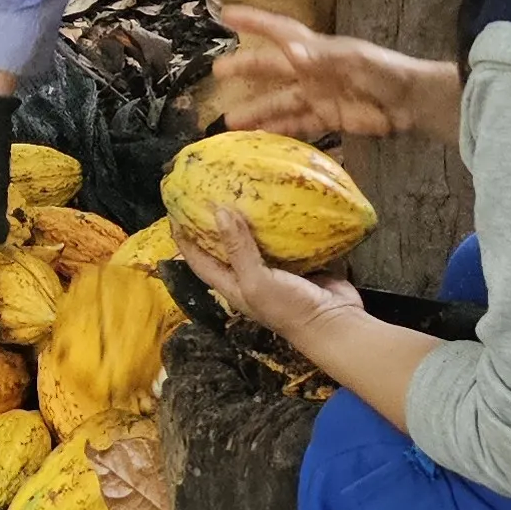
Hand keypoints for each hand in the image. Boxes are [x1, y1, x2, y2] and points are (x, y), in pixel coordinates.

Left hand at [173, 202, 361, 342]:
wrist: (334, 321)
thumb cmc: (288, 308)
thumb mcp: (256, 281)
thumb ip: (238, 248)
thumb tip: (217, 211)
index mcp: (233, 285)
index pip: (200, 261)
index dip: (185, 240)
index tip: (175, 212)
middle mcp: (250, 275)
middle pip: (227, 246)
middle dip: (216, 222)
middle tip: (209, 190)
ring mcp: (276, 268)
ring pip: (257, 239)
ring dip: (250, 217)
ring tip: (243, 188)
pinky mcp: (300, 260)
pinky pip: (286, 236)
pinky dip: (282, 220)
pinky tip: (281, 198)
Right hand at [207, 5, 451, 142]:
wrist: (411, 102)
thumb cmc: (385, 72)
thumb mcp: (355, 61)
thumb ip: (322, 57)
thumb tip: (290, 50)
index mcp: (317, 50)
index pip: (280, 31)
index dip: (255, 22)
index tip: (226, 14)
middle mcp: (312, 70)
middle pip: (272, 69)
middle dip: (245, 69)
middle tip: (217, 71)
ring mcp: (318, 96)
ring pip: (279, 103)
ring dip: (256, 111)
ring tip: (229, 121)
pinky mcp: (328, 119)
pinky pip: (297, 124)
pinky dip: (278, 130)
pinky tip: (259, 139)